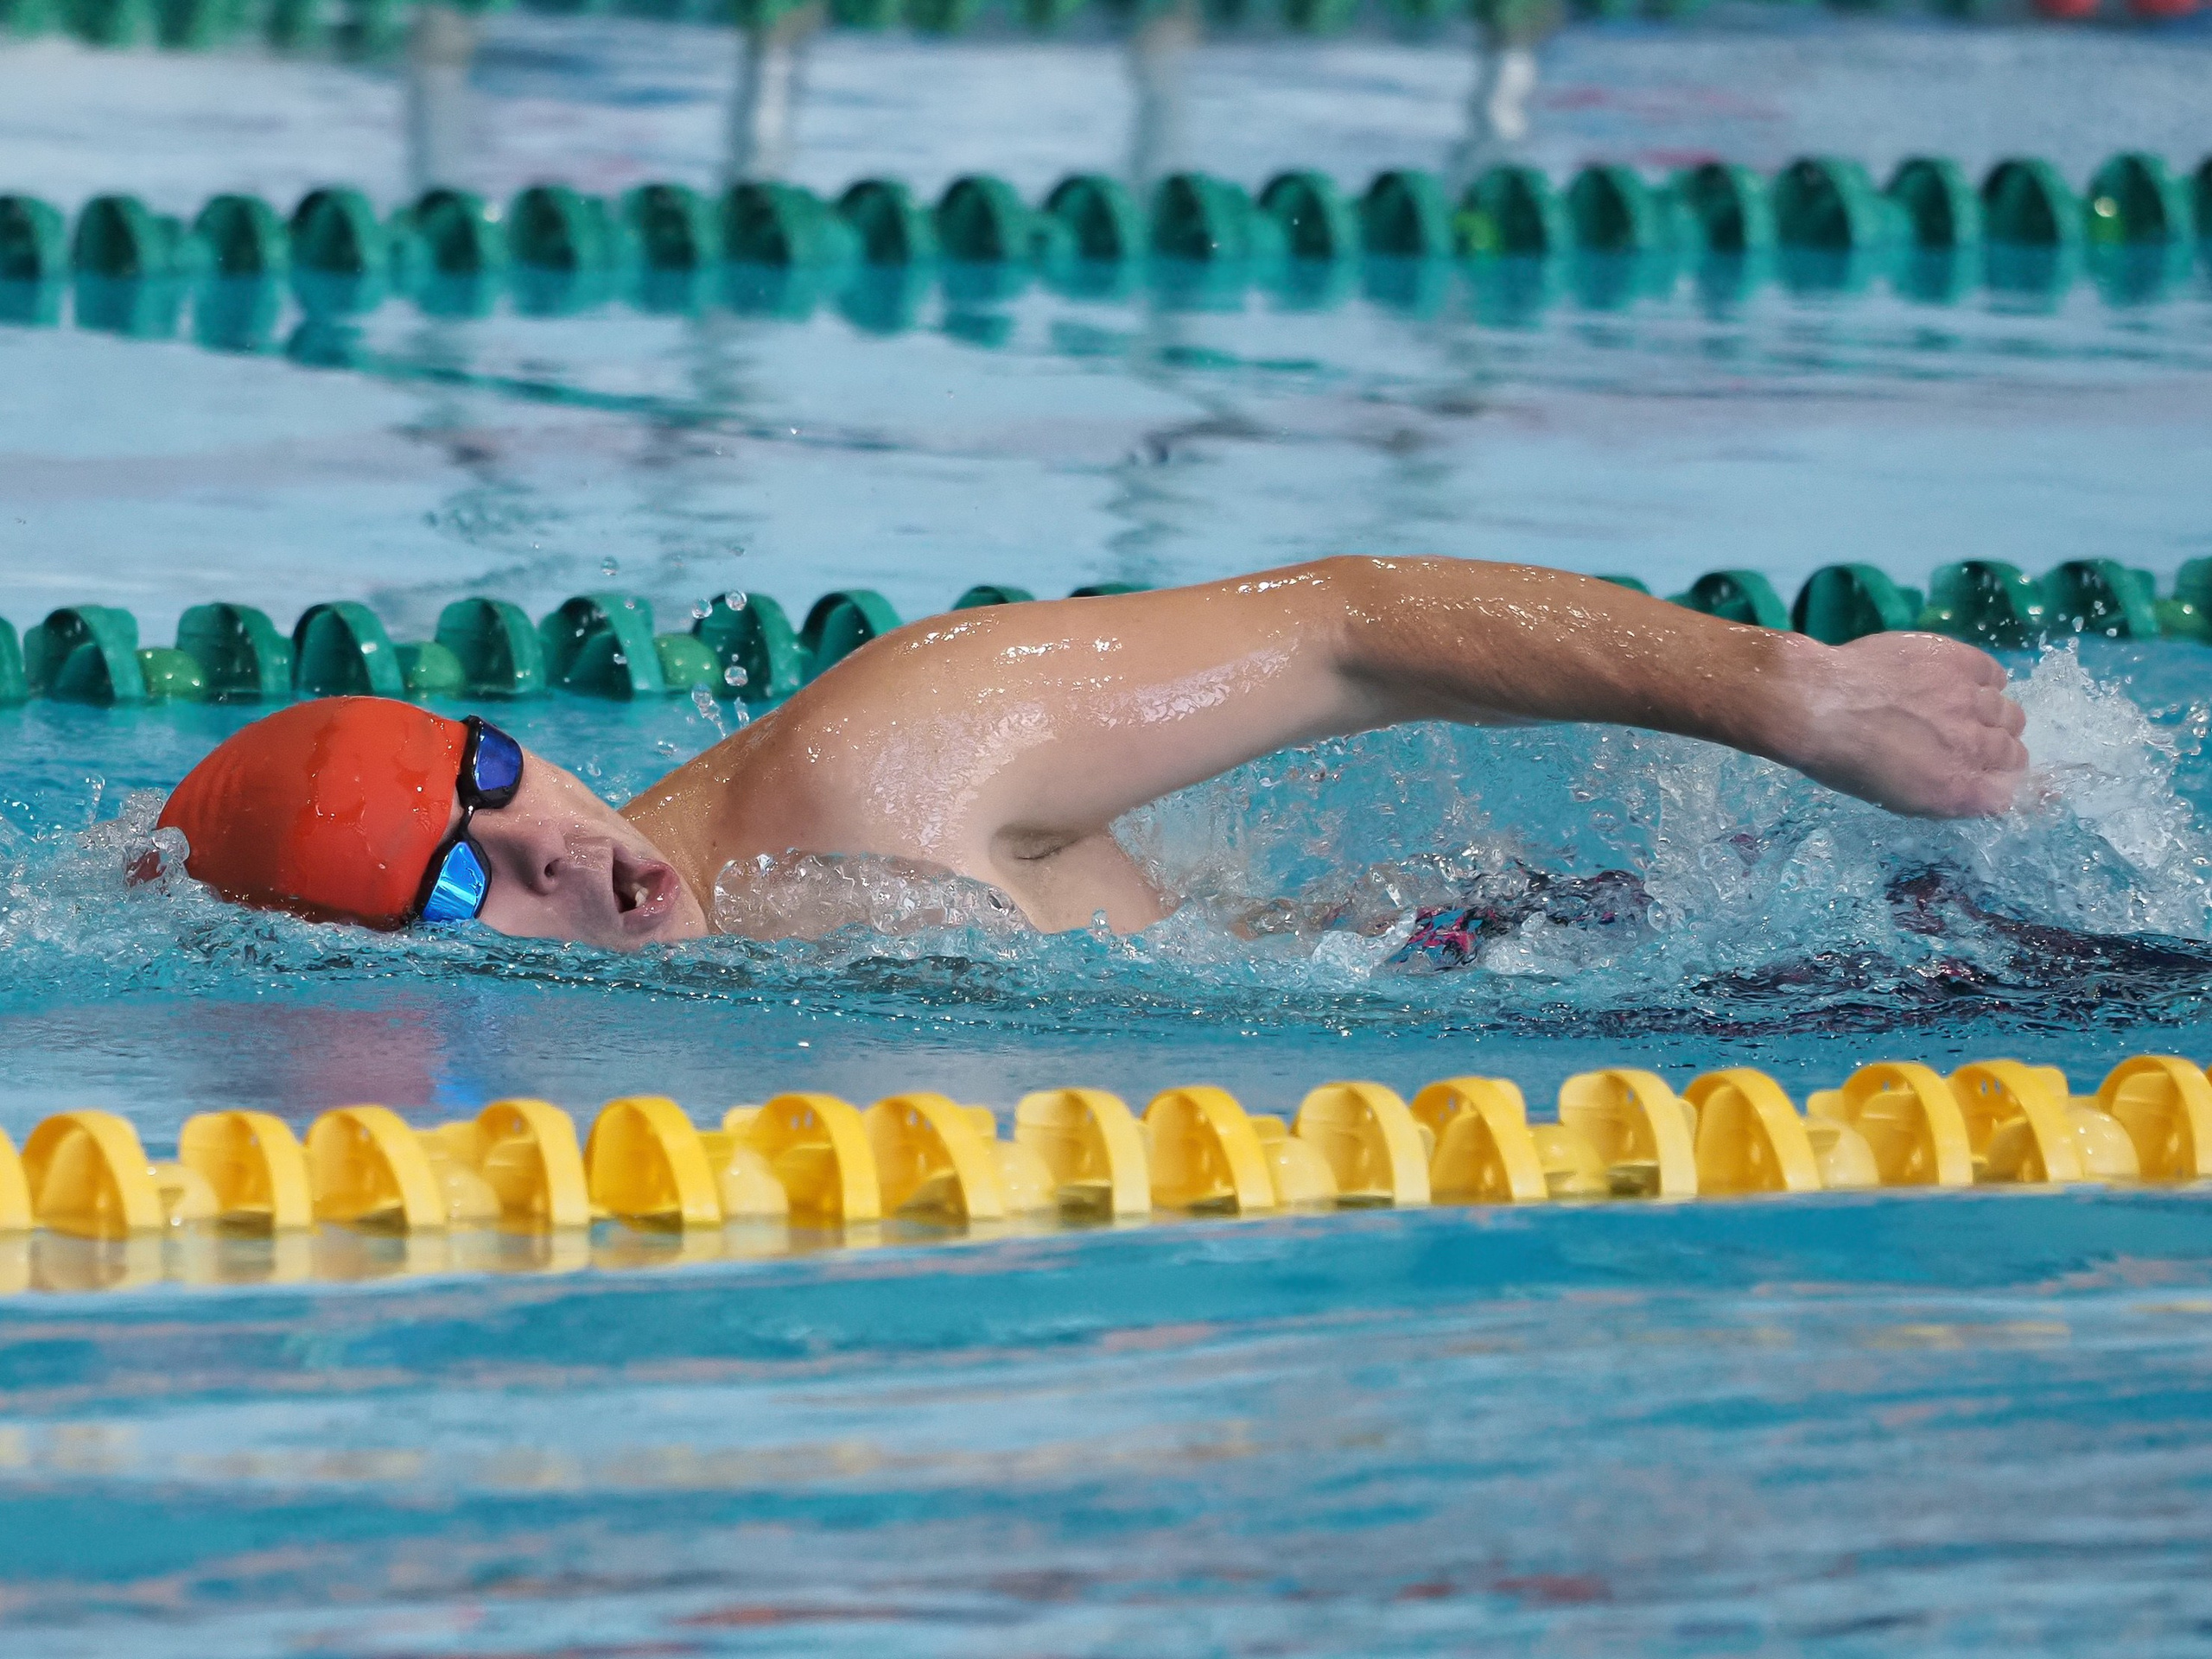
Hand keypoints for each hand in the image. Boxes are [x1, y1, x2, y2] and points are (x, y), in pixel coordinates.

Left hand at [1776, 633, 2027, 817]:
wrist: (1816, 702)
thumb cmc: (1842, 758)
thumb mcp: (1895, 797)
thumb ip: (1945, 792)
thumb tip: (1974, 784)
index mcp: (1958, 791)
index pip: (2010, 792)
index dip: (1998, 781)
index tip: (1985, 773)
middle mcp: (1975, 747)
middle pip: (2014, 751)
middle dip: (1995, 750)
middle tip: (1962, 739)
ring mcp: (1972, 701)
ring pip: (2008, 712)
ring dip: (1989, 715)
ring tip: (1954, 710)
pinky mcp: (1963, 662)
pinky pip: (1995, 675)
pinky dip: (1983, 681)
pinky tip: (1955, 683)